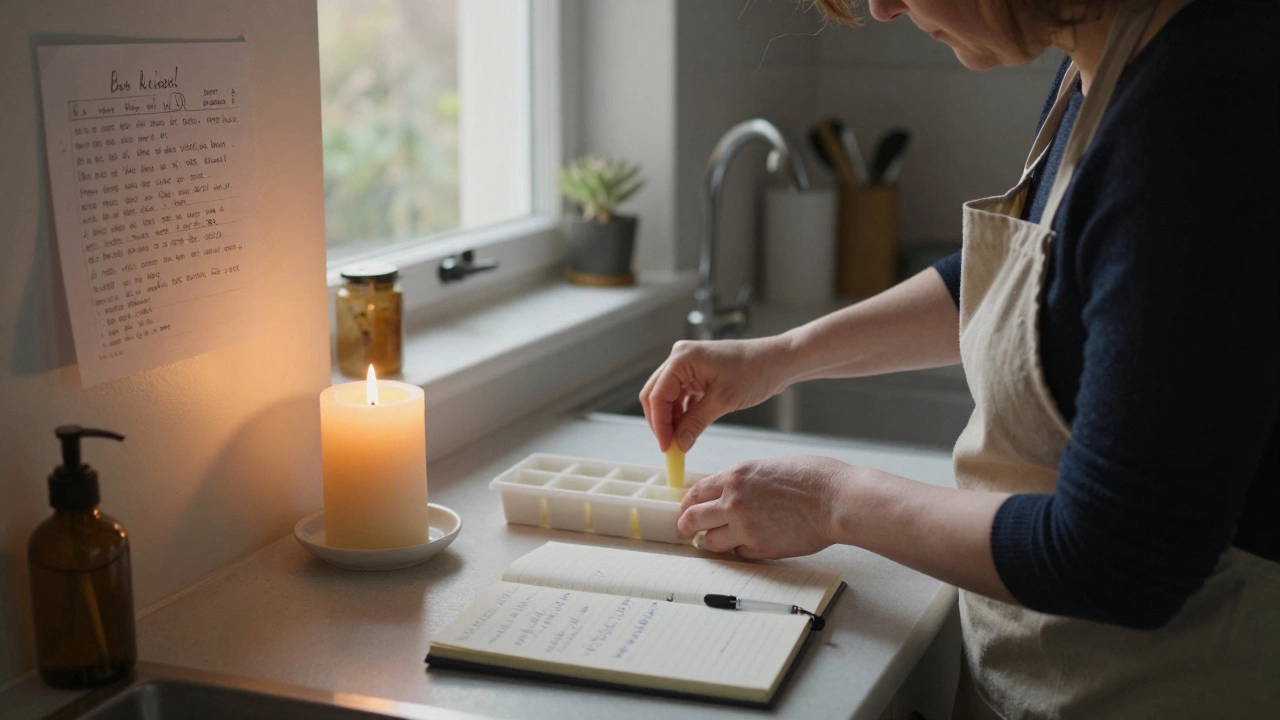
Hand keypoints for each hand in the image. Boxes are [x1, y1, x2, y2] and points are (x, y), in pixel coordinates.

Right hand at [639, 337, 792, 452]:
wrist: (779, 361)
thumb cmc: (755, 371)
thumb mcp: (723, 401)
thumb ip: (695, 423)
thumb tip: (679, 444)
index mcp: (682, 358)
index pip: (657, 395)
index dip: (659, 424)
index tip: (666, 447)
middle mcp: (680, 358)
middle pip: (656, 394)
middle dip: (661, 422)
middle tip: (670, 447)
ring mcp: (688, 364)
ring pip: (667, 396)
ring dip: (672, 419)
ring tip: (680, 441)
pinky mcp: (697, 373)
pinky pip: (681, 395)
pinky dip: (683, 413)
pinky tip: (688, 429)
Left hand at [676, 455, 850, 559]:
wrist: (836, 500)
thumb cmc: (813, 478)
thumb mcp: (768, 467)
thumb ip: (744, 481)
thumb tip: (730, 492)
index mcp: (735, 476)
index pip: (695, 493)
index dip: (688, 505)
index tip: (687, 512)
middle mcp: (733, 501)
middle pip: (692, 519)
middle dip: (686, 527)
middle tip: (686, 532)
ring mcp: (744, 527)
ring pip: (710, 541)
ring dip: (715, 541)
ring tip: (725, 538)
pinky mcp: (759, 548)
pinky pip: (738, 553)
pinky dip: (742, 549)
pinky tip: (754, 542)